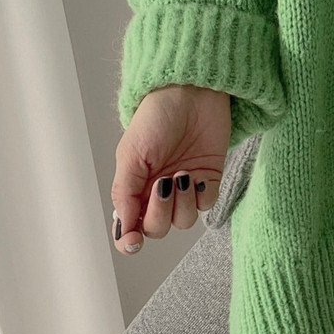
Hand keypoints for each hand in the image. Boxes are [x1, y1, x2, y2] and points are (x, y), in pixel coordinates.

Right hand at [110, 84, 231, 253]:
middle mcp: (158, 191)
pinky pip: (207, 204)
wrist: (192, 93)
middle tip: (164, 183)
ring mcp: (185, 186)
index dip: (129, 240)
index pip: (129, 226)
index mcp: (134, 186)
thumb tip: (124, 226)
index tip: (134, 240)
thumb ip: (125, 192)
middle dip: (160, 213)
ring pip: (184, 220)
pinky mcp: (209, 177)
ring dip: (183, 203)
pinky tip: (197, 174)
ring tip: (182, 175)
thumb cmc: (156, 118)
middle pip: (158, 228)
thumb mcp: (131, 154)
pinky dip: (202, 195)